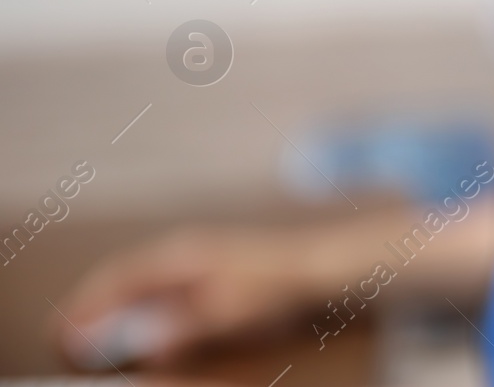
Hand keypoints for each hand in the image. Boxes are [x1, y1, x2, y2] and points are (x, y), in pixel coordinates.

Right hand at [55, 226, 324, 365]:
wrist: (316, 267)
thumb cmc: (274, 286)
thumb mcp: (228, 313)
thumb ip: (186, 330)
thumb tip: (149, 349)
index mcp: (178, 258)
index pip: (117, 280)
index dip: (87, 309)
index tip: (66, 336)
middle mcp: (181, 254)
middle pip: (122, 282)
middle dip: (95, 313)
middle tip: (73, 345)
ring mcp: (194, 261)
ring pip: (141, 288)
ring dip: (118, 314)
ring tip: (101, 342)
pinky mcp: (208, 272)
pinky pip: (161, 292)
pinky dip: (143, 311)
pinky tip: (147, 331)